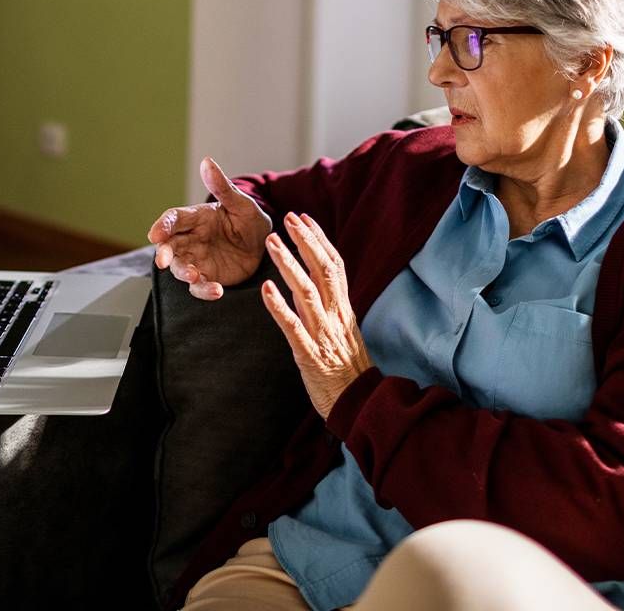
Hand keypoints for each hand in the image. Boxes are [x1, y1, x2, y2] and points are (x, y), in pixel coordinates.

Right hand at [147, 156, 271, 300]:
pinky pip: (199, 286)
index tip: (155, 234)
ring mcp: (198, 259)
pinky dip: (204, 290)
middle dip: (164, 254)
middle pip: (169, 246)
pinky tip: (216, 290)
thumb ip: (222, 187)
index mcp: (196, 218)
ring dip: (183, 273)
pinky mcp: (208, 276)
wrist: (266, 245)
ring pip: (180, 267)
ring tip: (194, 276)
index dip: (162, 225)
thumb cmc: (250, 220)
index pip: (173, 219)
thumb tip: (207, 162)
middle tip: (163, 261)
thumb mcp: (241, 203)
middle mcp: (191, 239)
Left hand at [261, 212, 371, 419]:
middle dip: (305, 241)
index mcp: (343, 309)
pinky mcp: (310, 355)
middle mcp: (336, 316)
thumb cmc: (346, 368)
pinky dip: (279, 306)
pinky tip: (265, 288)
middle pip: (323, 270)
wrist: (358, 405)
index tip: (304, 218)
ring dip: (288, 264)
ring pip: (307, 292)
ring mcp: (323, 334)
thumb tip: (309, 281)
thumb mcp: (342, 330)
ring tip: (272, 242)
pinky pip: (293, 327)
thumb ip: (327, 306)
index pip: (334, 265)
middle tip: (287, 219)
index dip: (319, 239)